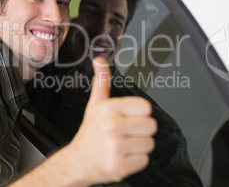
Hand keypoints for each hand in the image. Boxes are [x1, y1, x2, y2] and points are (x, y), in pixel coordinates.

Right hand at [67, 57, 156, 184]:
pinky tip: (122, 157)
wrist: (77, 162)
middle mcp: (111, 126)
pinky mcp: (118, 166)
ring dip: (139, 147)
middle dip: (141, 132)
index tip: (128, 118)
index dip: (139, 114)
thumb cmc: (90, 133)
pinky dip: (135, 161)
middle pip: (151, 126)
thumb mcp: (95, 104)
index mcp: (109, 108)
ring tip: (123, 146)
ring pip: (149, 144)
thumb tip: (100, 61)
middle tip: (125, 134)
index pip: (146, 108)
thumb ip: (102, 81)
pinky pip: (144, 160)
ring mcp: (114, 147)